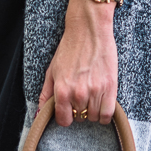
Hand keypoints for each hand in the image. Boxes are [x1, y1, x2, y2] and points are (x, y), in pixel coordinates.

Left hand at [38, 0, 117, 126]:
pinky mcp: (110, 87)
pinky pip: (107, 114)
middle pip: (80, 118)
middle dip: (79, 110)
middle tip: (81, 96)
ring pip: (94, 117)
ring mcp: (95, 91)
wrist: (89, 29)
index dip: (66, 117)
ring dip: (93, 111)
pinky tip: (102, 104)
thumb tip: (40, 114)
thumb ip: (45, 94)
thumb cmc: (69, 48)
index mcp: (62, 91)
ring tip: (92, 96)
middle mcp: (78, 94)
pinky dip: (105, 114)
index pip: (64, 120)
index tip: (69, 110)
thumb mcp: (52, 71)